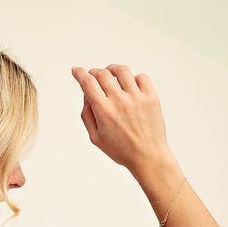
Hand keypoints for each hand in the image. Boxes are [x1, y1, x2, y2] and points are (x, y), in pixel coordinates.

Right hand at [70, 64, 172, 178]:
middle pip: (103, 74)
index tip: (76, 70)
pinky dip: (133, 78)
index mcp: (104, 112)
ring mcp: (137, 97)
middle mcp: (120, 101)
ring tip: (111, 74)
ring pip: (122, 70)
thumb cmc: (122, 150)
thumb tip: (87, 96)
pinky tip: (130, 85)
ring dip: (112, 69)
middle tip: (93, 76)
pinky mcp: (151, 97)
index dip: (79, 73)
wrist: (148, 156)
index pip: (88, 83)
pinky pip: (141, 77)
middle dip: (94, 72)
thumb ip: (87, 116)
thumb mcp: (96, 139)